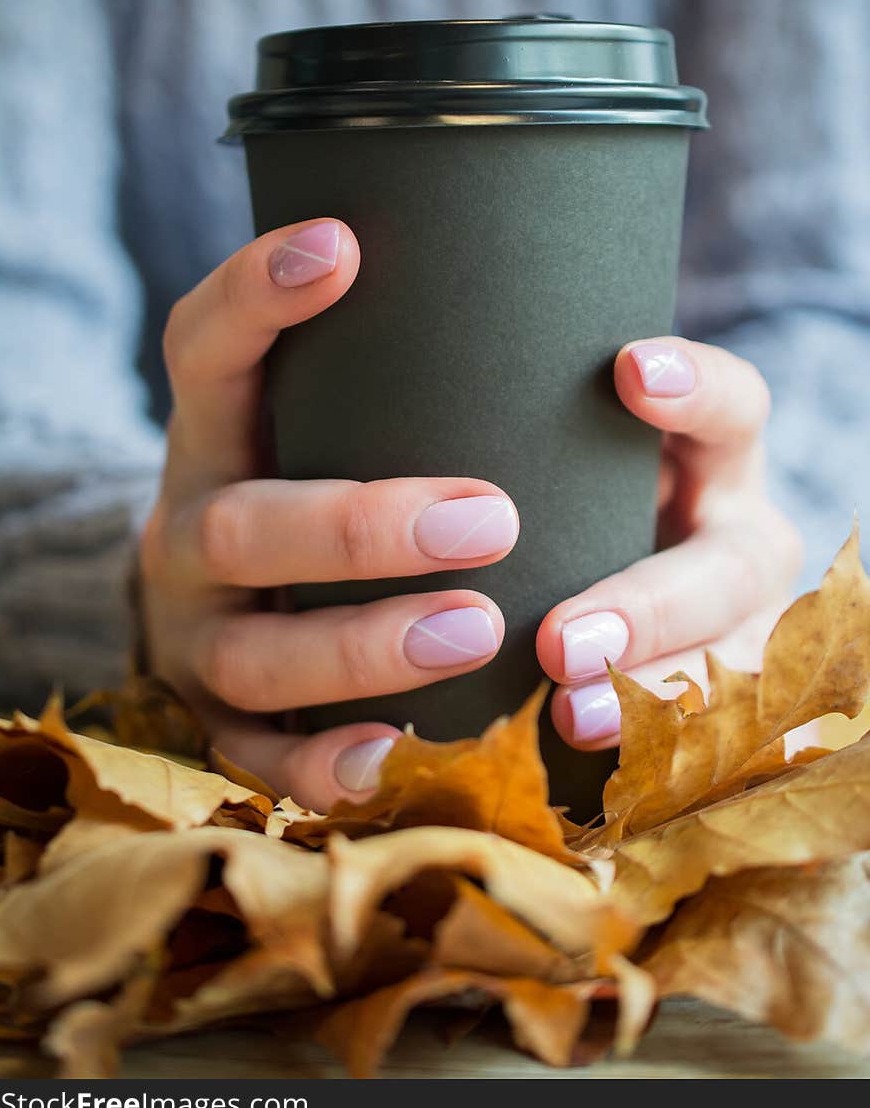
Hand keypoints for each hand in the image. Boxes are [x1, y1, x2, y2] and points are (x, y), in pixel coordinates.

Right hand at [139, 218, 516, 810]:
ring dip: (364, 645)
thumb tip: (571, 305)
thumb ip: (397, 364)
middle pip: (237, 524)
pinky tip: (392, 755)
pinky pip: (258, 756)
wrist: (231, 597)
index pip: (203, 348)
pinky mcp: (224, 721)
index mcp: (214, 436)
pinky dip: (321, 762)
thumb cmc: (324, 476)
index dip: (252, 296)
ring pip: (255, 652)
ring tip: (478, 627)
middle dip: (358, 525)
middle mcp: (187, 531)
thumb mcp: (329, 414)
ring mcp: (199, 634)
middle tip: (488, 515)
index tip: (341, 245)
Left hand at [540, 339, 803, 751]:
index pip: (733, 408)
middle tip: (564, 638)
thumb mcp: (554, 462)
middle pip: (730, 567)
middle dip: (652, 606)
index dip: (698, 390)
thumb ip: (511, 425)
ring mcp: (741, 632)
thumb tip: (365, 332)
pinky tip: (580, 775)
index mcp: (710, 462)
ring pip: (732, 669)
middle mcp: (735, 542)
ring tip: (571, 718)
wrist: (596, 591)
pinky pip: (714, 747)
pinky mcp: (726, 709)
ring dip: (653, 699)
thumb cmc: (554, 507)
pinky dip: (653, 764)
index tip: (629, 371)